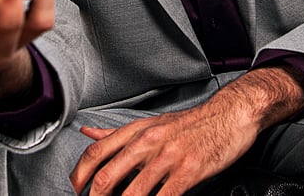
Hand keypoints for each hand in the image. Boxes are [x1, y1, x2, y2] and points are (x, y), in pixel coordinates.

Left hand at [69, 67, 303, 195]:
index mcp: (136, 131)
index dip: (78, 176)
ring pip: (133, 193)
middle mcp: (147, 142)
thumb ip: (117, 134)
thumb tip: (87, 134)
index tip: (73, 191)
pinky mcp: (188, 171)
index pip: (96, 153)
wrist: (230, 115)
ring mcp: (168, 157)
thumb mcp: (150, 123)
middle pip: (107, 176)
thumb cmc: (191, 123)